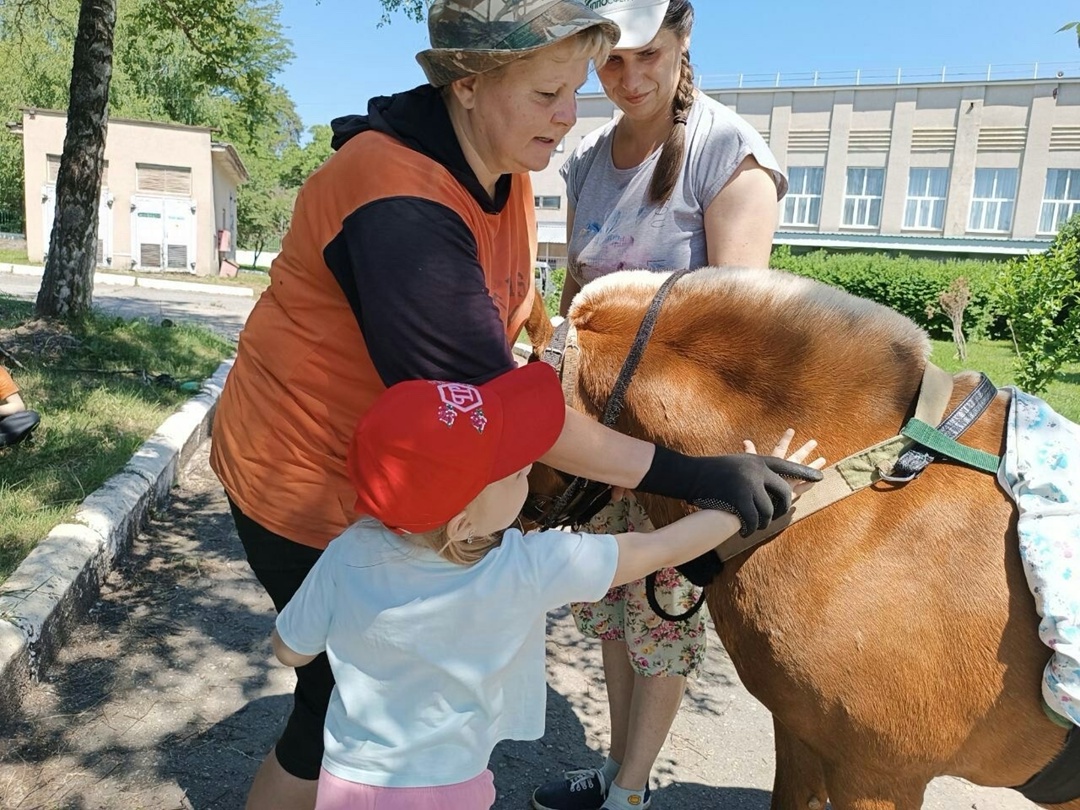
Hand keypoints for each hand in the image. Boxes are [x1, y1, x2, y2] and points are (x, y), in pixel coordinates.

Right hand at [638, 443, 823, 537]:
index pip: (788, 464)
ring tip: (757, 525)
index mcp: (757, 460)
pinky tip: (747, 532)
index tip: (820, 477)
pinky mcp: (740, 498)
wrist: (690, 475)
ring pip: (769, 509)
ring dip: (763, 520)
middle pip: (784, 490)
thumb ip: (752, 472)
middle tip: (785, 513)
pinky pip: (753, 519)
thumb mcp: (736, 466)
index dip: (804, 471)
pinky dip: (750, 527)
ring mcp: (749, 483)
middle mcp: (757, 469)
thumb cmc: (710, 473)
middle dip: (785, 506)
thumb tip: (767, 485)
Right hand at [743, 428, 825, 500]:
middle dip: (805, 450)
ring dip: (813, 466)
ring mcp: (788, 483)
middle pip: (796, 458)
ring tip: (823, 459)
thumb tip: (746, 440)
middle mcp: (783, 473)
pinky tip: (817, 480)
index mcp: (772, 465)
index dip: (786, 439)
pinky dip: (809, 484)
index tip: (791, 430)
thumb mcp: (750, 466)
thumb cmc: (749, 484)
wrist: (752, 504)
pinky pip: (803, 489)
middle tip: (814, 442)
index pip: (780, 448)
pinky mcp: (790, 495)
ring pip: (804, 473)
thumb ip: (750, 453)